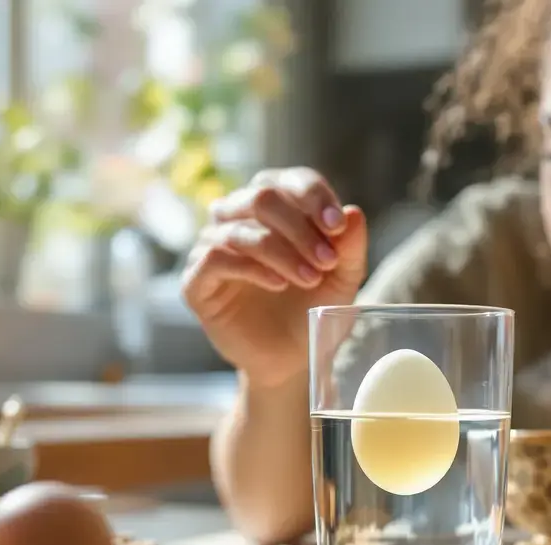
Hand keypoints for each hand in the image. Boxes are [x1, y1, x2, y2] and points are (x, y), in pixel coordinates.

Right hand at [182, 167, 367, 386]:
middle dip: (300, 227)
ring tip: (310, 279)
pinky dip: (251, 268)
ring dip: (281, 252)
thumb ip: (349, 247)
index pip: (288, 181)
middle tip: (327, 261)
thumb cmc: (313, 308)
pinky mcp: (196, 280)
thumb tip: (353, 212)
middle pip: (261, 196)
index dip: (313, 196)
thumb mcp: (342, 279)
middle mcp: (237, 218)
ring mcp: (211, 246)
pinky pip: (214, 258)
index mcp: (274, 206)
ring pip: (239, 229)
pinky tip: (278, 284)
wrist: (291, 358)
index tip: (338, 225)